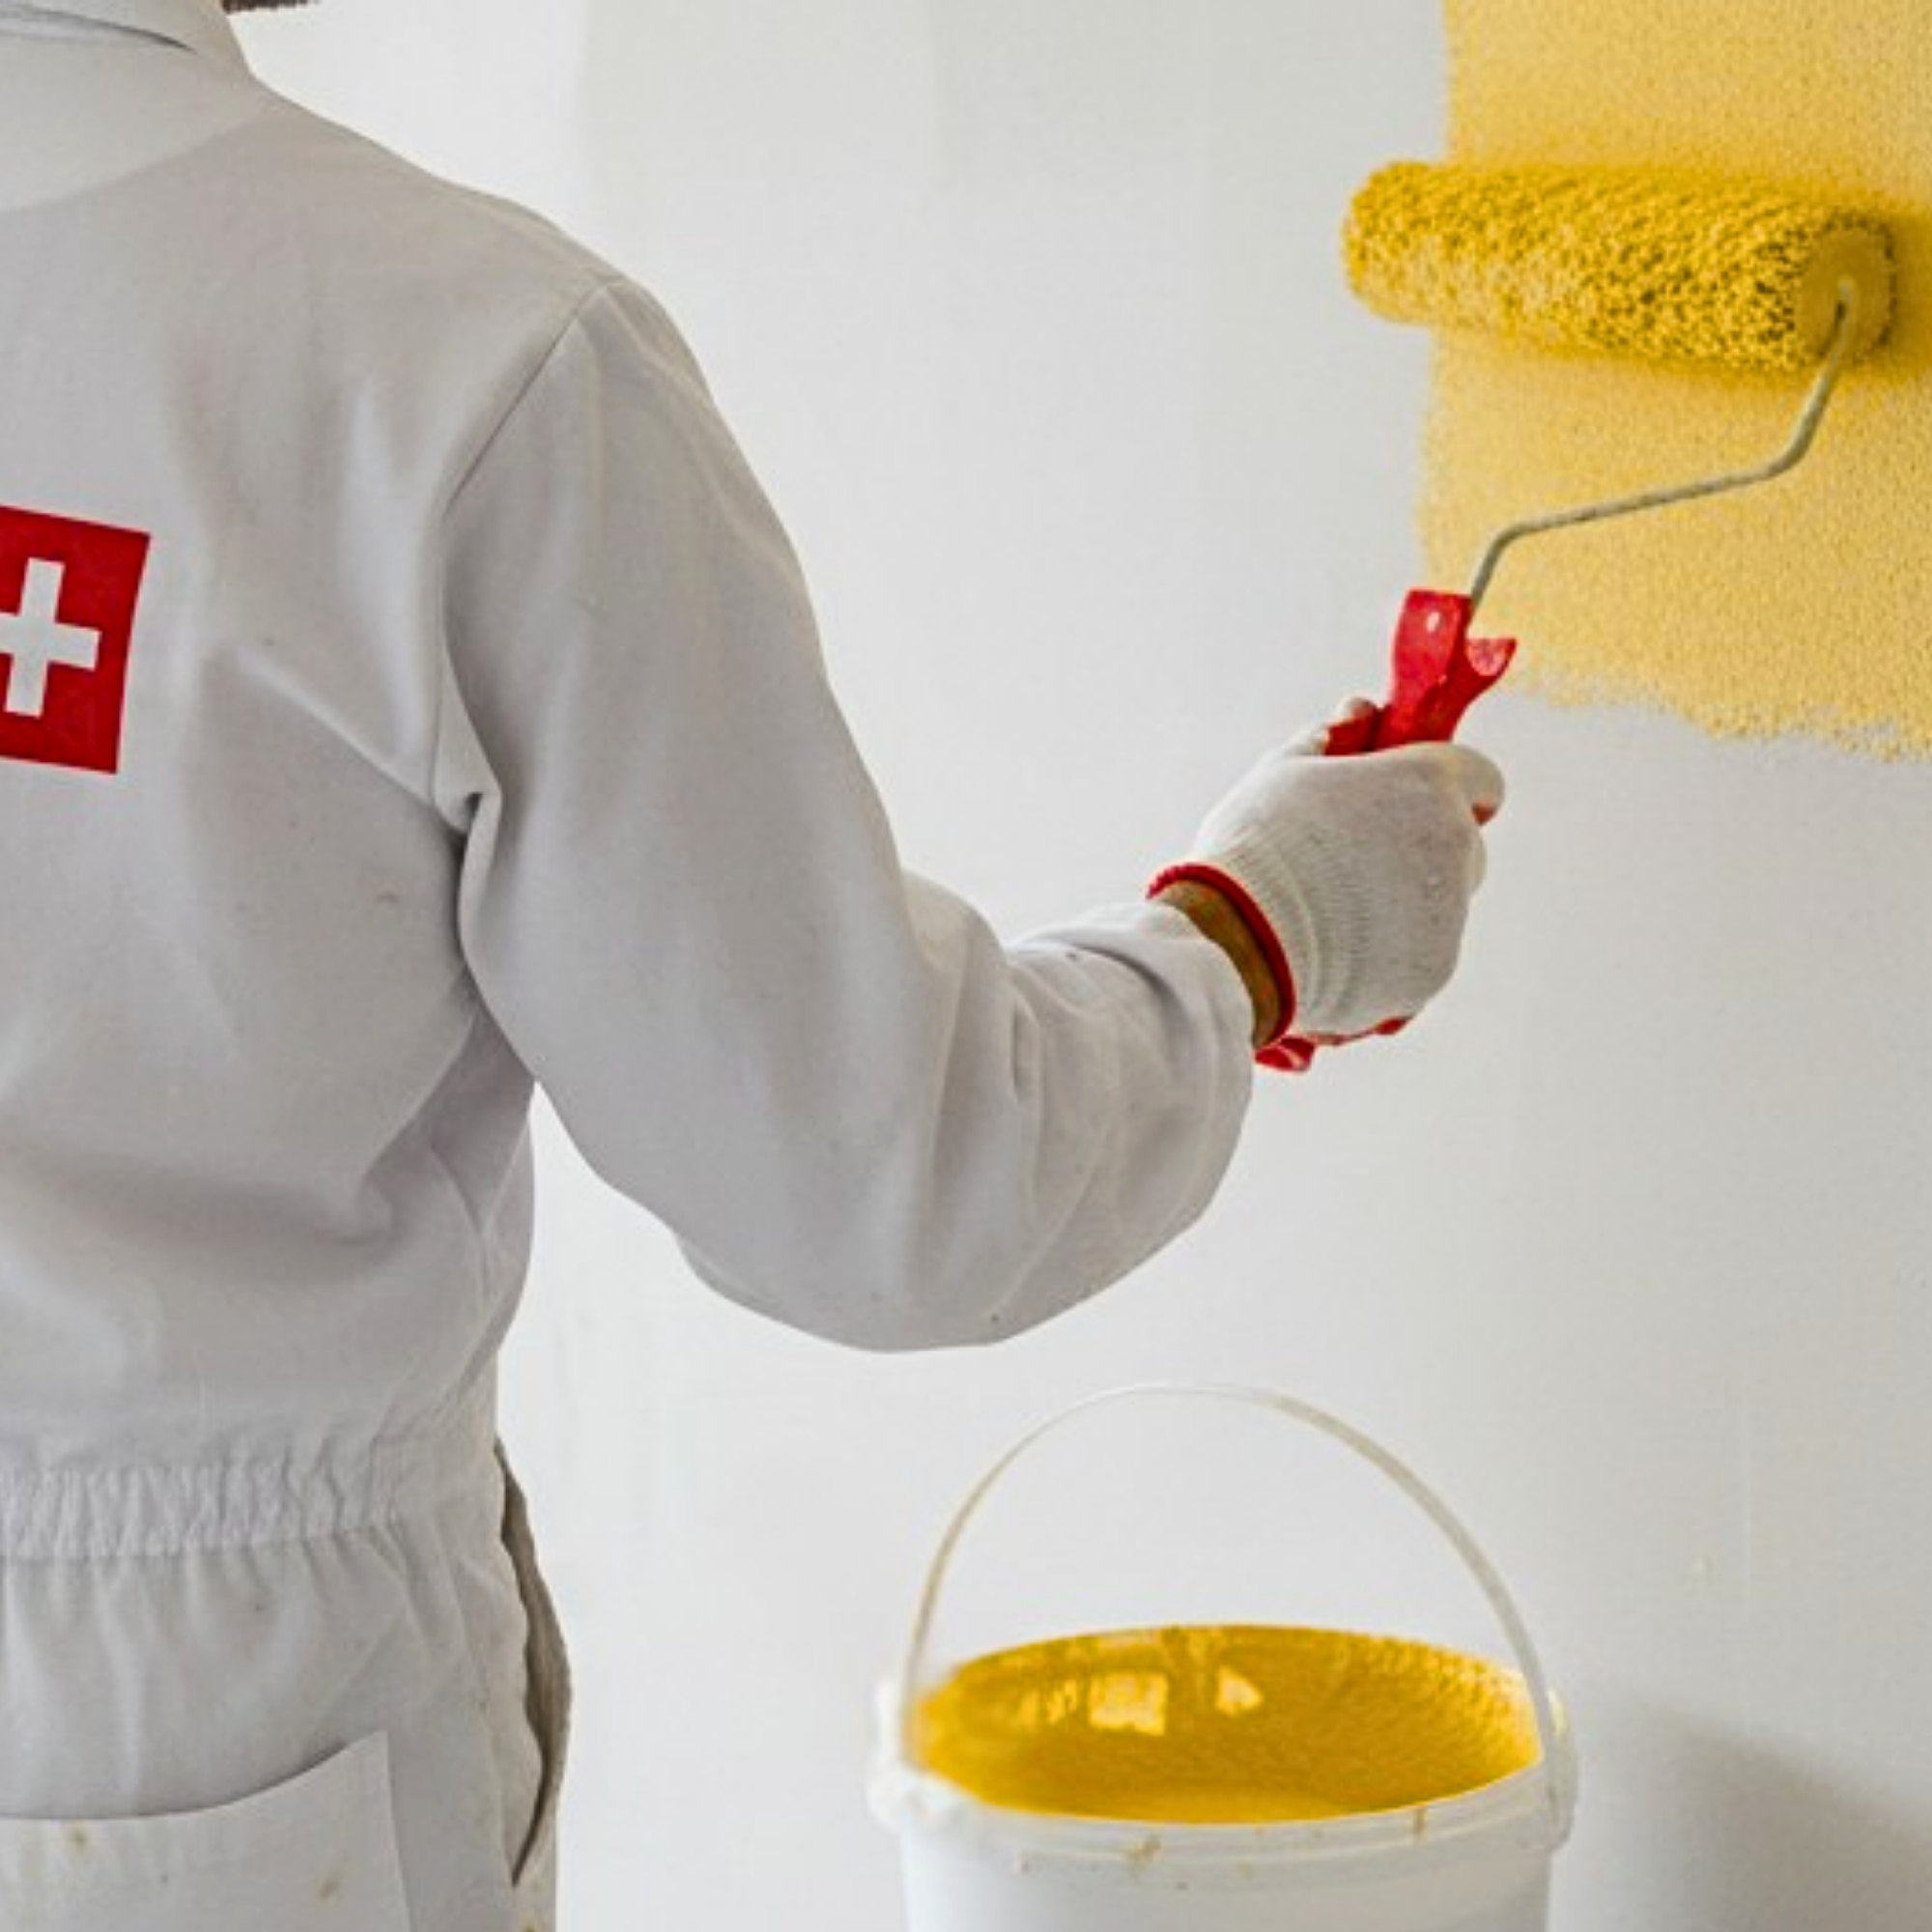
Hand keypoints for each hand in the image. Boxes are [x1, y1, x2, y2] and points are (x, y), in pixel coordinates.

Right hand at [1164, 717, 1502, 1043]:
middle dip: (1424, 850)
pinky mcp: (1433, 970)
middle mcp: (1455, 845)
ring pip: (1441, 905)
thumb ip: (1329, 740)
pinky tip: (1333, 952)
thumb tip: (1356, 713)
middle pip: (1463, 845)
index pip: (1480, 776)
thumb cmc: (1255, 847)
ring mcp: (1449, 914)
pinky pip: (1420, 955)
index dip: (1450, 786)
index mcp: (1427, 783)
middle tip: (1359, 860)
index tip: (1415, 801)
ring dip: (1401, 904)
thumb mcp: (1281, 773)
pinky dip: (1387, 955)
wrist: (1239, 944)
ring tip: (1329, 913)